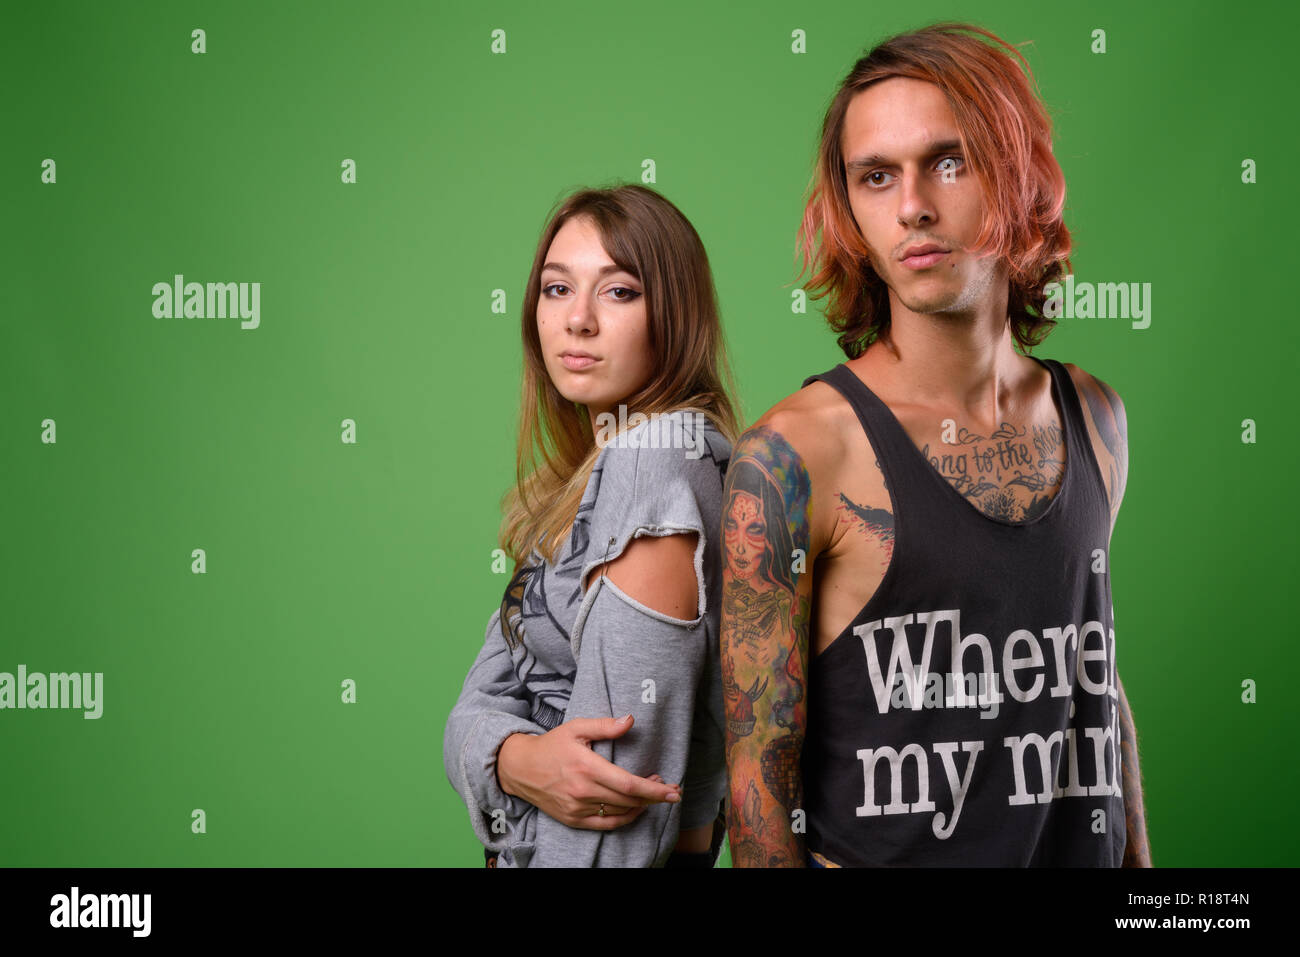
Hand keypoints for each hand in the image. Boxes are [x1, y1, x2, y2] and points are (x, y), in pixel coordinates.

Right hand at [496, 715, 681, 829]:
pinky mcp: (574, 819)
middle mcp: (583, 791)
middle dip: (654, 797)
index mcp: (587, 767)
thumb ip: (605, 726)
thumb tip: (630, 720)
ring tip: (654, 794)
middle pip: (629, 801)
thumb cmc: (552, 745)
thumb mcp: (577, 728)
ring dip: (642, 806)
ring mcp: (578, 808)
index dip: (654, 790)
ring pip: (620, 813)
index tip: (673, 790)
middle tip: (671, 789)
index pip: (629, 784)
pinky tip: (636, 809)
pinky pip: (606, 824)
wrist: (520, 768)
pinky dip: (626, 818)